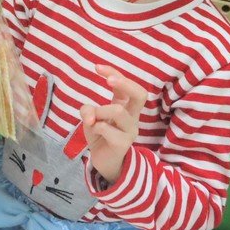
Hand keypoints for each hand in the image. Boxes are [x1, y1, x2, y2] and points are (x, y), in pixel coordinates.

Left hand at [81, 65, 148, 183]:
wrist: (104, 162)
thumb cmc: (100, 135)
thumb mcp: (91, 118)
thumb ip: (88, 110)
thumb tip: (90, 114)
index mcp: (127, 106)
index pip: (126, 85)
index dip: (114, 72)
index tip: (97, 67)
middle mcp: (133, 116)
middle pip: (141, 94)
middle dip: (124, 83)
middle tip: (108, 81)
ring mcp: (130, 130)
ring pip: (117, 110)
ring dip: (99, 111)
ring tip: (92, 121)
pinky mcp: (124, 144)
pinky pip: (107, 129)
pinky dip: (96, 127)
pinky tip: (95, 132)